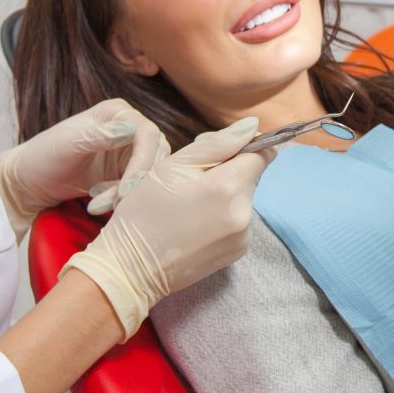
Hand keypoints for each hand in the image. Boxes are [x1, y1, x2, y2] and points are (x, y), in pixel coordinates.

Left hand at [0, 98, 168, 234]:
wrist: (29, 180)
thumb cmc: (42, 156)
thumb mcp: (67, 145)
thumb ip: (99, 136)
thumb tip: (132, 129)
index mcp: (118, 113)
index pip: (147, 135)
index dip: (143, 163)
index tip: (126, 190)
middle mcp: (129, 128)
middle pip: (156, 155)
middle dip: (137, 182)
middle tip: (114, 204)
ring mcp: (130, 150)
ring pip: (150, 174)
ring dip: (128, 193)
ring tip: (98, 205)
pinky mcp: (126, 171)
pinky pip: (139, 187)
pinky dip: (122, 199)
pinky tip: (98, 204)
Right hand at [67, 118, 272, 335]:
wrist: (130, 267)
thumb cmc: (144, 211)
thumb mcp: (172, 167)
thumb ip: (217, 144)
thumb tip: (254, 126)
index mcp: (227, 186)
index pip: (262, 153)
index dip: (243, 146)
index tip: (220, 153)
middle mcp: (243, 214)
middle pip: (252, 176)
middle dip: (228, 170)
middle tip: (191, 181)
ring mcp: (243, 237)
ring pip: (244, 198)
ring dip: (225, 194)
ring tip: (190, 204)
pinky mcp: (238, 252)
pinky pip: (239, 221)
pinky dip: (223, 216)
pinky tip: (196, 223)